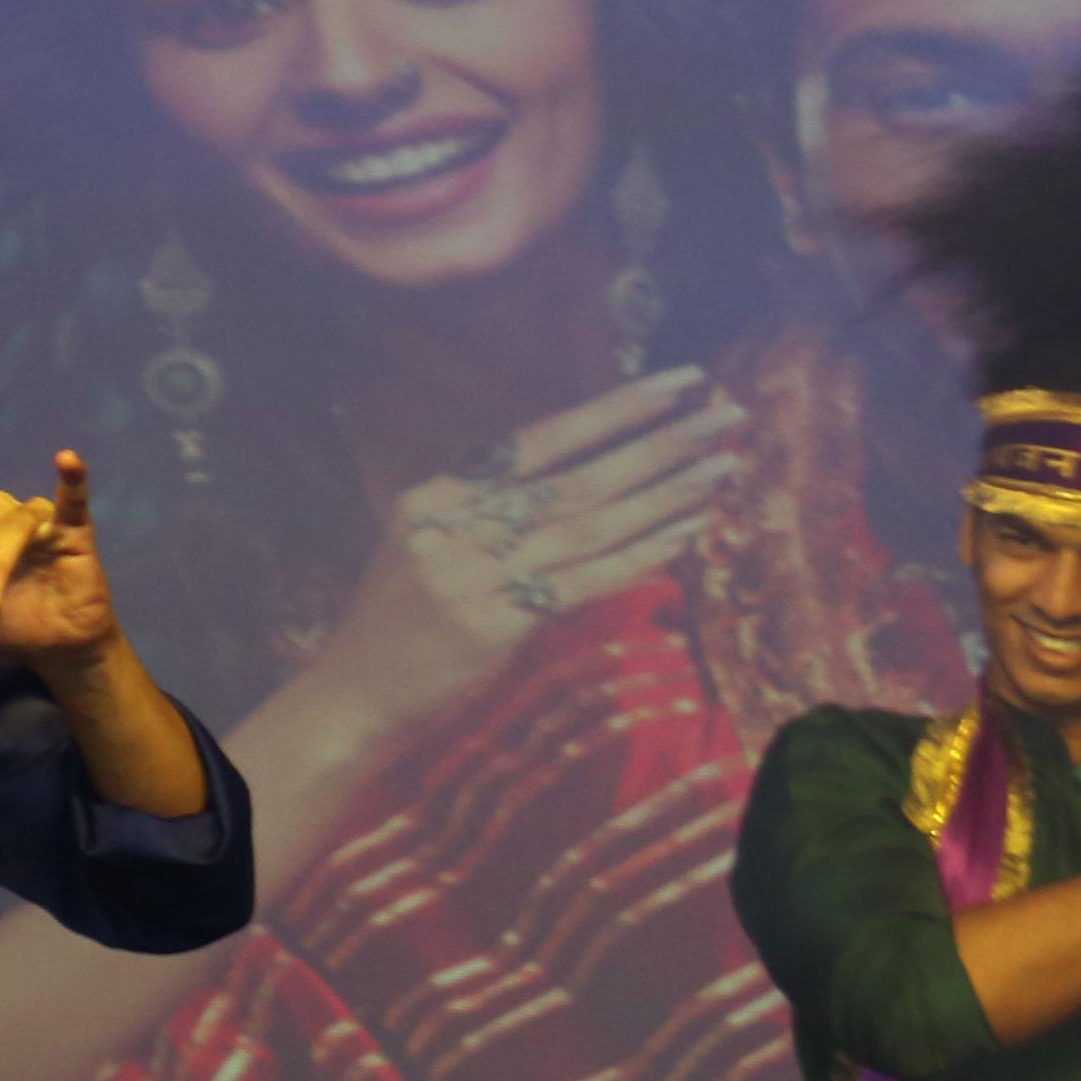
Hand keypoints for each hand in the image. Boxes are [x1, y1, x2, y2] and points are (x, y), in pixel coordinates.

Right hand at [302, 366, 742, 738]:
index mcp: (438, 495)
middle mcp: (454, 524)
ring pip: (591, 524)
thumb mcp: (432, 552)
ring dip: (665, 492)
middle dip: (659, 441)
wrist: (354, 699)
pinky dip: (642, 555)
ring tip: (723, 464)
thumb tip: (584, 485)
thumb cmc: (405, 628)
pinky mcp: (493, 626)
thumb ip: (493, 516)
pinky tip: (689, 531)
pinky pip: (586, 581)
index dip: (613, 409)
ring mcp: (472, 574)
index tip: (679, 382)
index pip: (540, 438)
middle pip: (578, 475)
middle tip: (725, 414)